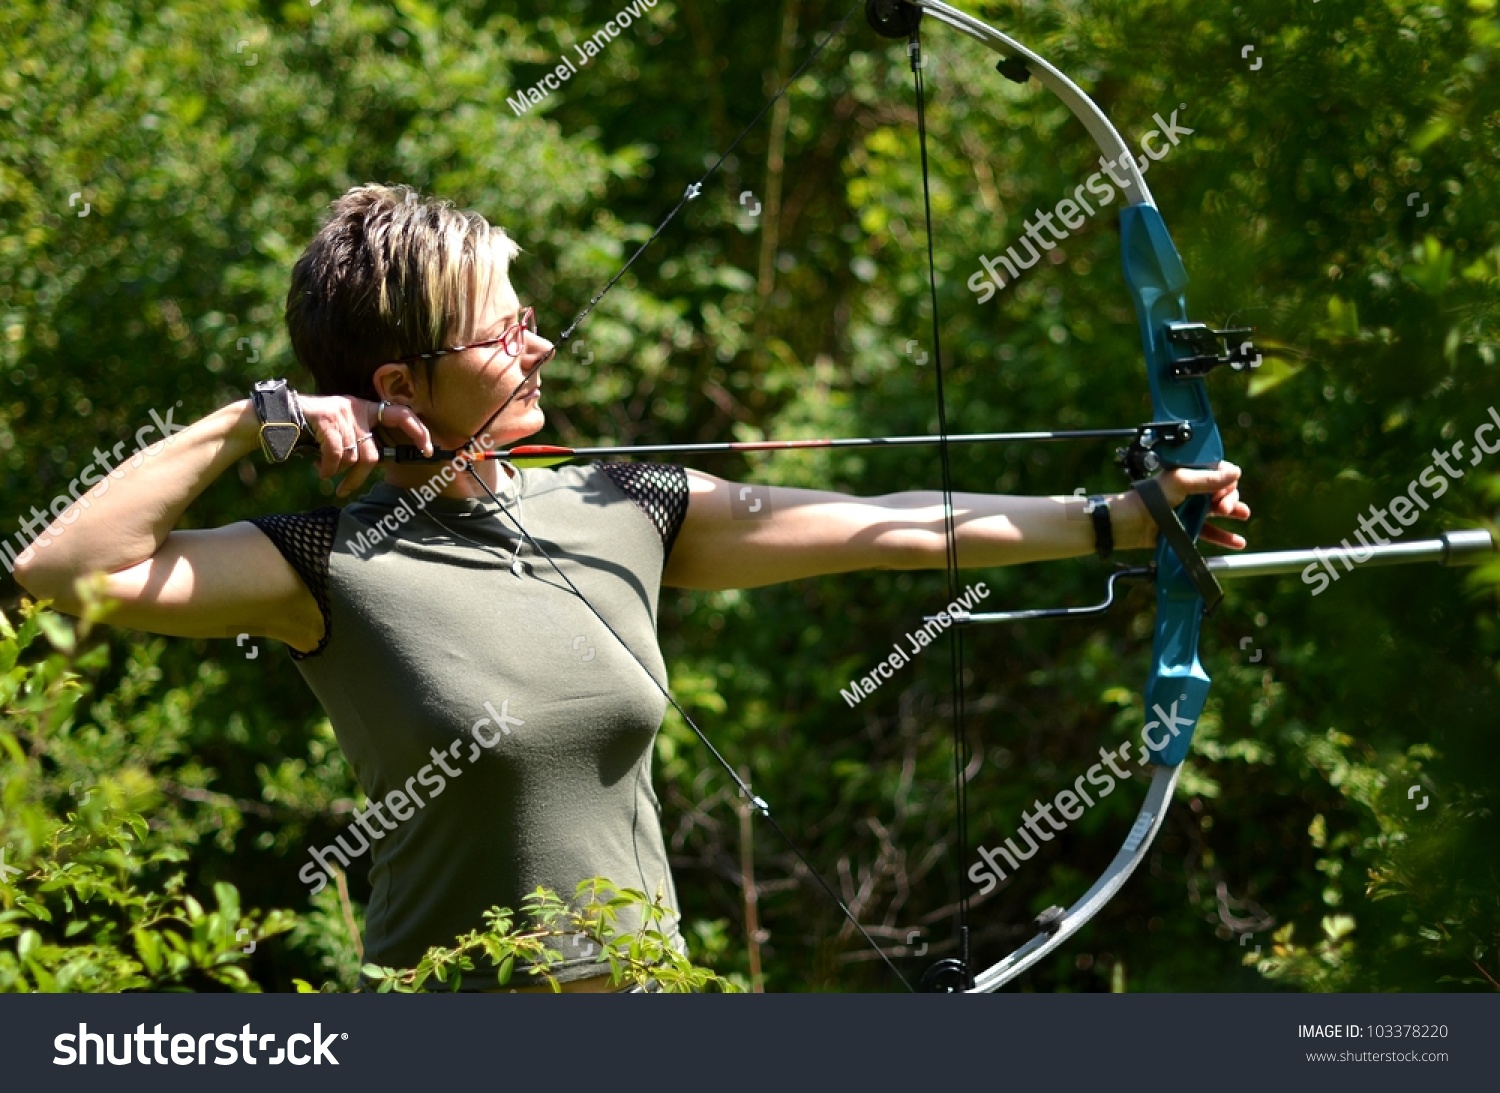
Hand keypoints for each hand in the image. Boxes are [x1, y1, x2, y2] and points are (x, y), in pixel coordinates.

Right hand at [297, 395, 432, 496]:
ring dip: (338, 472)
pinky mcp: (327, 418)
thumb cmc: (311, 430)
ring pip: (353, 457)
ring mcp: (342, 412)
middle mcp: (357, 407)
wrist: (277, 416)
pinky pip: (337, 454)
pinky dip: (328, 468)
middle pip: (372, 454)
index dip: (418, 431)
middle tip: (345, 490)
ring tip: (325, 473)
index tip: (428, 450)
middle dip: (359, 478)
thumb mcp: (342, 431)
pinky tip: (320, 471)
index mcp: (366, 409)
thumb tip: (374, 466)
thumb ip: (360, 441)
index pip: (402, 414)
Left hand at [1155, 461, 1249, 549]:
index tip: (1223, 490)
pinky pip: (1211, 532)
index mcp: (1190, 473)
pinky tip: (1238, 542)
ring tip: (1242, 515)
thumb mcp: (1181, 482)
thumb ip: (1208, 479)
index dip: (1226, 480)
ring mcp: (1191, 509)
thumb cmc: (1152, 498)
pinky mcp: (1188, 527)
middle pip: (1222, 491)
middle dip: (1229, 497)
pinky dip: (1225, 537)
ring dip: (1234, 511)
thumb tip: (1235, 473)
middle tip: (1222, 507)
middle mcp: (1192, 490)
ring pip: (1220, 510)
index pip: (1218, 472)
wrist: (1133, 523)